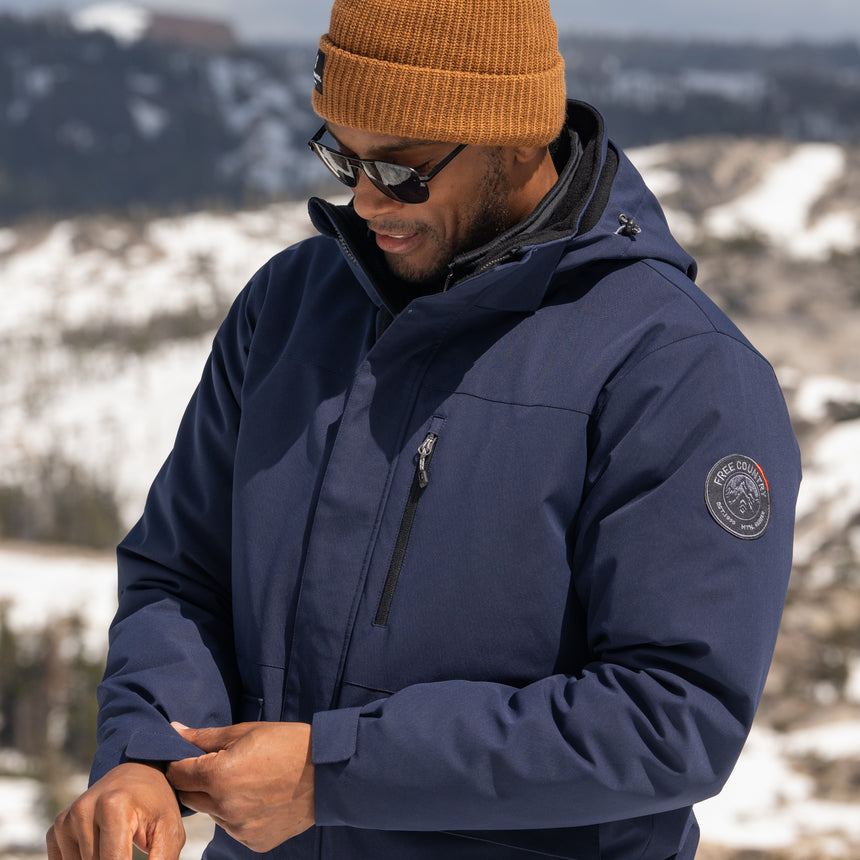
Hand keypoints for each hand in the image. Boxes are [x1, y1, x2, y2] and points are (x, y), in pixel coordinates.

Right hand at [46, 762, 183, 859]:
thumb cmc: (156, 806)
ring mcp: (66, 819)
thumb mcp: (169, 830)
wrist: (137, 775)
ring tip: (120, 844)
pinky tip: (102, 846)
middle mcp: (83, 809)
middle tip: (129, 846)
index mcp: (113, 805)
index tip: (134, 858)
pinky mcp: (56, 829)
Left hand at [166, 721, 313, 851]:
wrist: (328, 773)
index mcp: (218, 775)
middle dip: (198, 781)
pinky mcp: (253, 842)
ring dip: (219, 799)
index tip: (192, 757)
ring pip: (212, 813)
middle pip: (190, 797)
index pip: (177, 774)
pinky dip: (240, 815)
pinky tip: (261, 799)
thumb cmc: (289, 744)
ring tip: (249, 781)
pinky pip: (234, 828)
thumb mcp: (246, 731)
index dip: (181, 762)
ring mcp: (238, 828)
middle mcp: (224, 807)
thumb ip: (205, 736)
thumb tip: (174, 731)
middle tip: (223, 767)